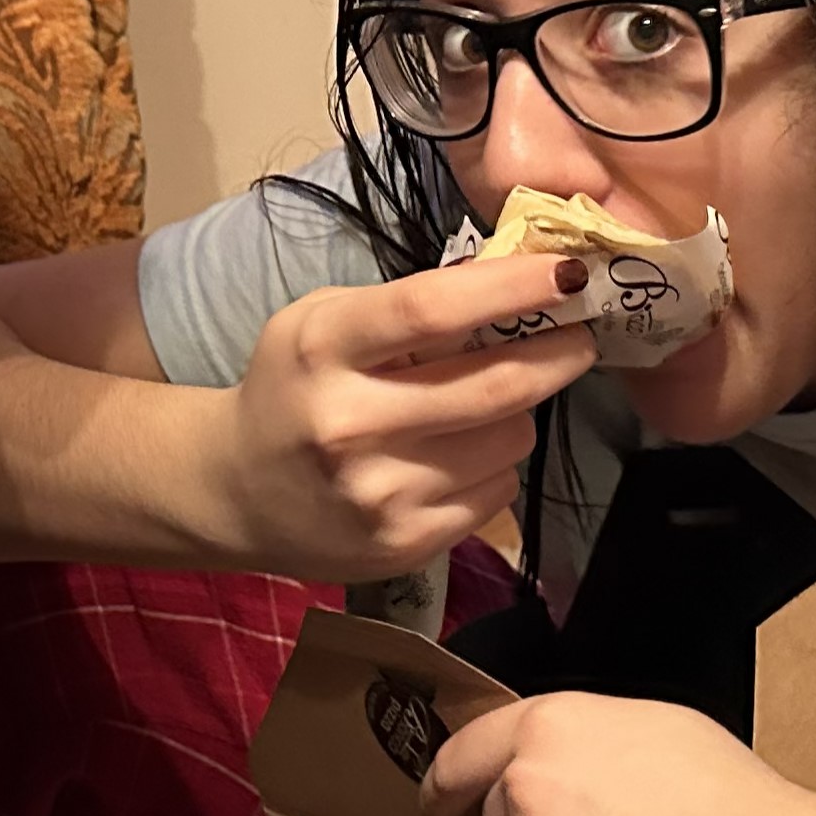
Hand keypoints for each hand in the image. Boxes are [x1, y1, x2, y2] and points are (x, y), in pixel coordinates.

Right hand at [214, 256, 599, 582]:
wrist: (235, 493)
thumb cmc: (292, 388)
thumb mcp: (322, 323)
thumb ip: (404, 305)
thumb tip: (511, 284)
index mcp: (323, 349)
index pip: (432, 309)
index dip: (513, 287)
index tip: (569, 272)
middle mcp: (349, 424)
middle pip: (494, 384)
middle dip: (558, 353)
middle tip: (580, 336)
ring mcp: (379, 493)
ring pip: (509, 439)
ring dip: (517, 413)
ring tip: (483, 404)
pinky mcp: (406, 544)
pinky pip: (498, 490)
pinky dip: (494, 464)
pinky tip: (455, 455)